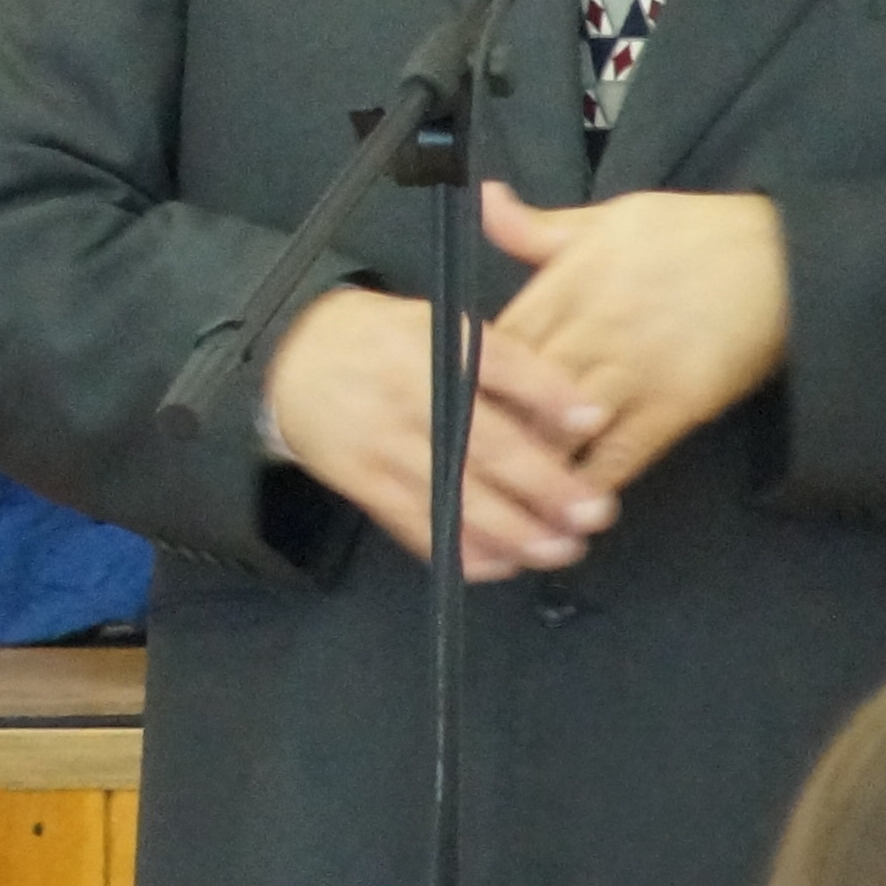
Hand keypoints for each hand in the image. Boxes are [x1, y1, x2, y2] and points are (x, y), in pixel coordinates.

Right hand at [260, 287, 620, 577]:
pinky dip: (460, 550)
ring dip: (512, 530)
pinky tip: (502, 563)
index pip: (498, 365)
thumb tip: (568, 406)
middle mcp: (408, 393)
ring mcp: (383, 443)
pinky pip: (416, 525)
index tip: (594, 420)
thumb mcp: (435, 322)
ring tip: (559, 548)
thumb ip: (494, 358)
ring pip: (454, 495)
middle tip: (594, 511)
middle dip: (544, 484)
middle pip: (483, 443)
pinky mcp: (364, 483)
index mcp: (431, 341)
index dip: (548, 393)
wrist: (292, 358)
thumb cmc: (382, 340)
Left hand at [480, 185, 790, 487]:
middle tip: (457, 474)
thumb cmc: (693, 235)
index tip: (444, 412)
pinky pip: (621, 453)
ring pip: (563, 429)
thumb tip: (482, 201)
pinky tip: (570, 507)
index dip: (466, 382)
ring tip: (503, 504)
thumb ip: (539, 228)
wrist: (782, 258)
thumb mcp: (610, 217)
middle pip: (521, 392)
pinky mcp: (674, 405)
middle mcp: (593, 327)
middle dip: (490, 435)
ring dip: (535, 467)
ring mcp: (633, 369)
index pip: (497, 341)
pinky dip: (592, 482)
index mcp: (569, 281)